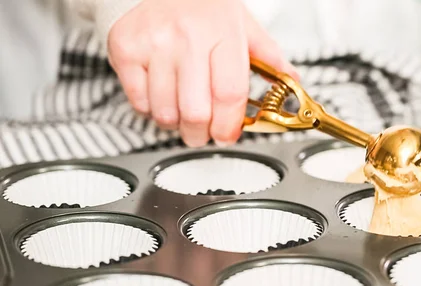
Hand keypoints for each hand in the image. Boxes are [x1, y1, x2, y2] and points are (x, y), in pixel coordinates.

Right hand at [107, 0, 297, 146]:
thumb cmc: (203, 7)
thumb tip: (292, 83)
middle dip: (201, 135)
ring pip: (165, 114)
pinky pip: (138, 102)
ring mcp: (154, 44)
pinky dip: (151, 110)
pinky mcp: (126, 50)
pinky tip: (160, 95)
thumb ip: (269, 57)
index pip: (229, 95)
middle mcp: (188, 39)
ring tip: (181, 110)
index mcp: (223, 34)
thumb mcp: (242, 25)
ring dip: (175, 124)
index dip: (228, 126)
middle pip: (196, 113)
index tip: (227, 134)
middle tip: (203, 132)